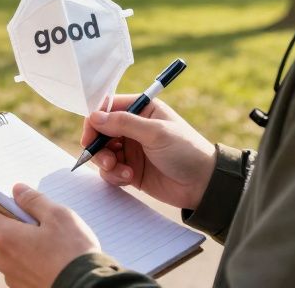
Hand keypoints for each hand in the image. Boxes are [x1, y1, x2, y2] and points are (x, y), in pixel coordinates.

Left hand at [0, 184, 100, 286]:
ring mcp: (12, 277)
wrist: (87, 287)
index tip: (11, 200)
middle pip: (2, 233)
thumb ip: (33, 200)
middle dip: (19, 225)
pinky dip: (34, 263)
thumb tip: (17, 191)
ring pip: (14, 253)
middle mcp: (3, 259)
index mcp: (6, 237)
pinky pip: (24, 269)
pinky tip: (55, 262)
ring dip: (27, 245)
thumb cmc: (73, 251)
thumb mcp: (57, 215)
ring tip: (54, 245)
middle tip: (44, 223)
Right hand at [82, 95, 215, 210]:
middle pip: (100, 132)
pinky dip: (113, 175)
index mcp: (142, 110)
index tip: (90, 136)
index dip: (94, 120)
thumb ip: (123, 123)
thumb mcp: (156, 133)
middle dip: (98, 146)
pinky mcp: (130, 170)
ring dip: (105, 162)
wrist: (204, 185)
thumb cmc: (186, 151)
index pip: (107, 108)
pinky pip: (110, 170)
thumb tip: (94, 117)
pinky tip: (129, 178)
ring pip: (102, 152)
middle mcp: (133, 128)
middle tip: (105, 158)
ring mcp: (131, 149)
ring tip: (120, 170)